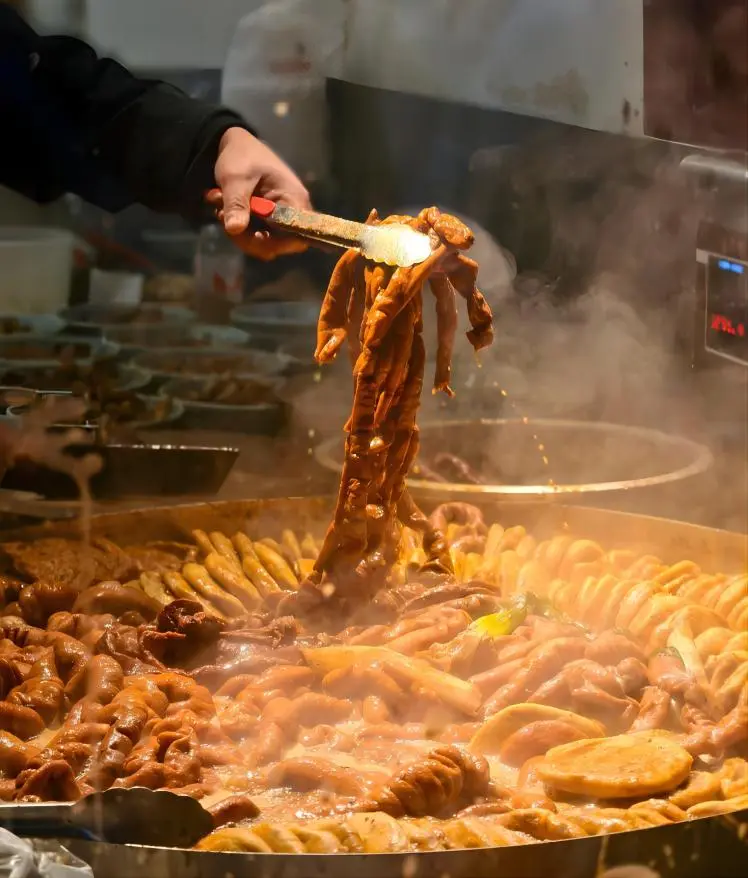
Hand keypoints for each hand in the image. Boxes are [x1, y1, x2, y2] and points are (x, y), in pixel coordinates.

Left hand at [207, 127, 311, 260]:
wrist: (235, 145)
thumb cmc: (242, 157)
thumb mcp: (235, 178)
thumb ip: (236, 203)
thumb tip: (235, 229)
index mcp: (294, 199)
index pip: (299, 235)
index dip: (279, 244)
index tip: (255, 236)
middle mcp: (293, 212)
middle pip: (282, 245)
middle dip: (251, 240)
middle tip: (226, 219)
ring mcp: (282, 217)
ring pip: (266, 243)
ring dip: (240, 234)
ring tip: (221, 209)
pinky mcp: (270, 220)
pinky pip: (259, 235)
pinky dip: (240, 229)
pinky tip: (225, 211)